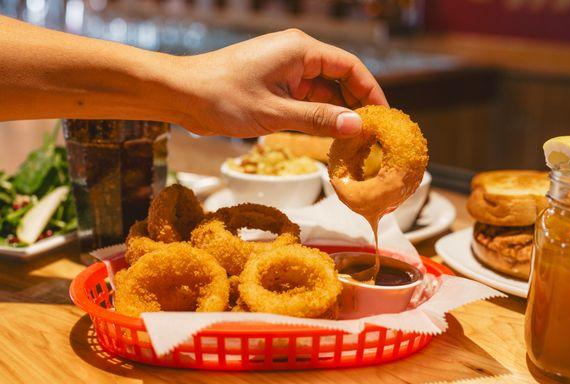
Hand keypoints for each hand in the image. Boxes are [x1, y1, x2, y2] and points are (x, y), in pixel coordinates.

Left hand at [174, 29, 387, 137]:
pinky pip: (305, 97)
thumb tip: (356, 126)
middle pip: (339, 78)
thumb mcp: (275, 113)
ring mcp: (284, 68)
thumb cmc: (222, 97)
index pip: (350, 66)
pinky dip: (317, 114)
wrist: (180, 94)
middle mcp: (296, 54)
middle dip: (356, 104)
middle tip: (371, 134)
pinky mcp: (274, 83)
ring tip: (352, 140)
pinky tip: (326, 135)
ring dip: (336, 112)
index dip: (371, 92)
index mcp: (300, 50)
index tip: (383, 118)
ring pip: (323, 90)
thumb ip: (318, 119)